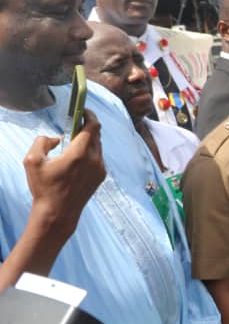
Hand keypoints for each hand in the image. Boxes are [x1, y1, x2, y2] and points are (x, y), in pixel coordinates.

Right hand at [24, 109, 104, 235]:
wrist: (58, 213)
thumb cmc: (44, 187)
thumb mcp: (32, 160)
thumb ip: (42, 141)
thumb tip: (57, 138)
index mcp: (80, 153)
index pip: (92, 126)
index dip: (89, 114)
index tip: (83, 109)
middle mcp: (95, 160)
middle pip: (96, 134)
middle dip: (87, 125)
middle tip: (76, 121)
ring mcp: (100, 169)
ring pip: (98, 146)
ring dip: (88, 139)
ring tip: (74, 140)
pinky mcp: (101, 177)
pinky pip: (98, 157)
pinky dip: (90, 152)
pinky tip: (77, 156)